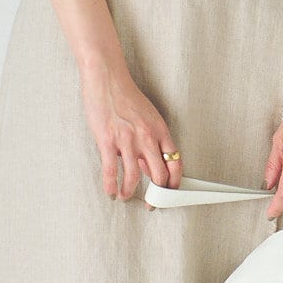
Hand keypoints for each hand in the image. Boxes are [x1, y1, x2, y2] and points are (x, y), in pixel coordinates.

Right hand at [78, 61, 181, 201]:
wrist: (107, 78)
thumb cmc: (126, 96)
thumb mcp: (147, 118)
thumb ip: (151, 143)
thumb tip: (152, 167)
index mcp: (160, 131)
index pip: (175, 163)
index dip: (174, 184)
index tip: (169, 194)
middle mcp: (147, 137)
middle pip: (159, 175)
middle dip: (155, 195)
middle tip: (149, 204)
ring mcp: (127, 140)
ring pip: (134, 177)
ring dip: (129, 192)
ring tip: (124, 196)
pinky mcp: (108, 140)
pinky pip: (112, 171)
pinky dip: (111, 186)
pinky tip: (110, 191)